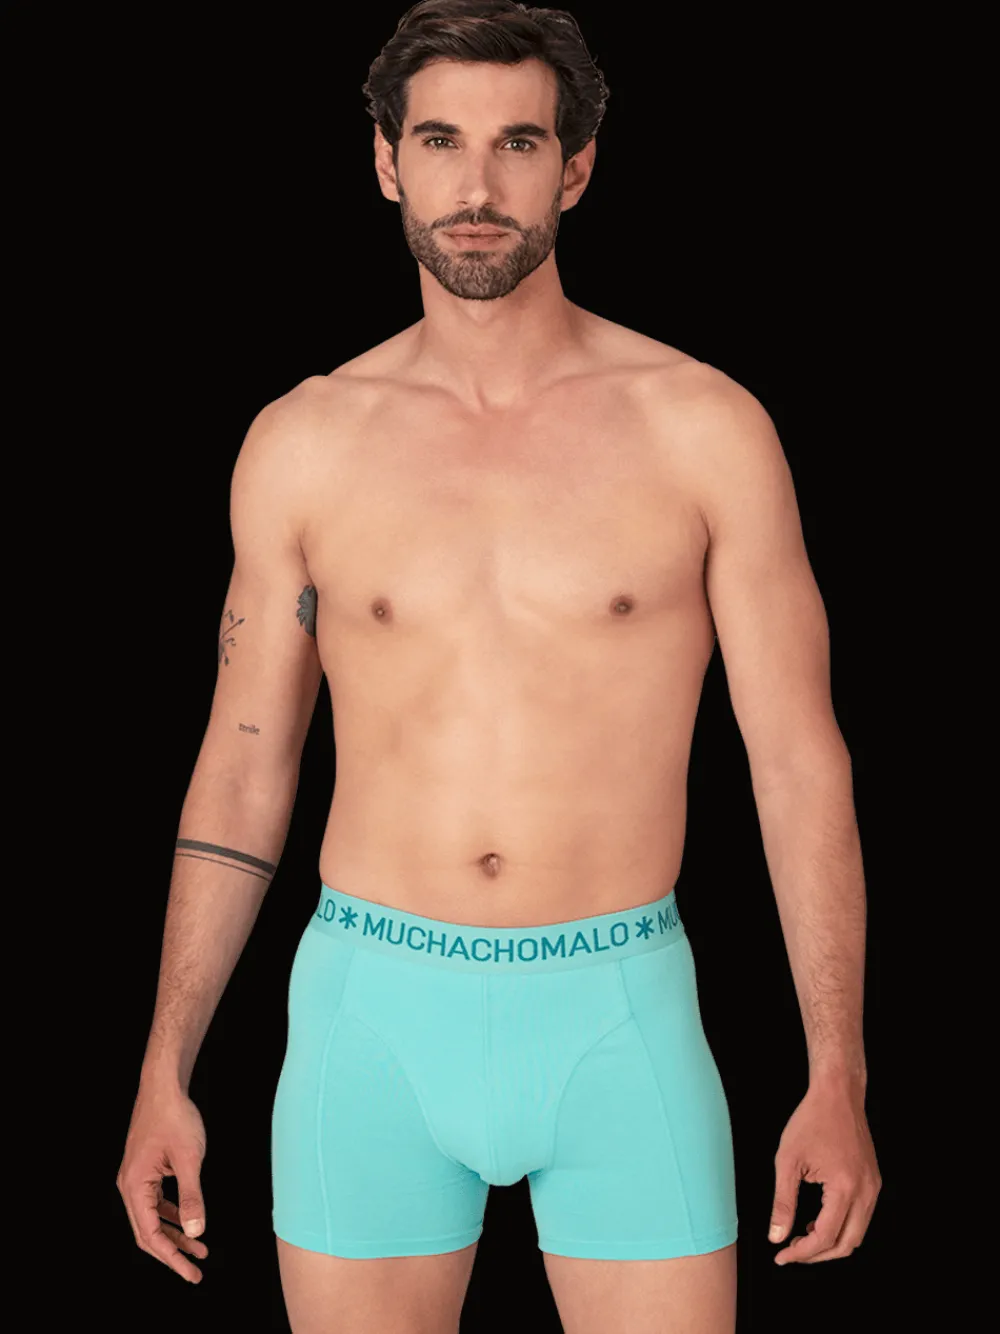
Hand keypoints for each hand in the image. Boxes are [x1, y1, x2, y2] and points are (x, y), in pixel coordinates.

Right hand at [117, 1080, 209, 1283]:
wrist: (164, 1086)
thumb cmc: (174, 1116)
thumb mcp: (189, 1159)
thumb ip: (192, 1197)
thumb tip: (196, 1231)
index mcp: (135, 1186)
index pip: (151, 1234)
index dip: (172, 1257)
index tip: (191, 1272)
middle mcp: (130, 1185)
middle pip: (149, 1231)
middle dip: (173, 1251)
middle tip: (196, 1268)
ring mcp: (136, 1177)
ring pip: (154, 1217)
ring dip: (176, 1233)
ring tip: (199, 1248)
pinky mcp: (145, 1169)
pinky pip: (157, 1201)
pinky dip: (173, 1214)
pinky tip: (188, 1221)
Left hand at [769, 1080, 880, 1263]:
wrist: (837, 1094)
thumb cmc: (811, 1120)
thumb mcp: (788, 1160)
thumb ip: (782, 1202)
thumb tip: (777, 1235)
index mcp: (844, 1187)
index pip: (825, 1237)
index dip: (802, 1252)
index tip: (782, 1255)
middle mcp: (865, 1191)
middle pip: (847, 1244)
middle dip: (818, 1254)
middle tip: (792, 1251)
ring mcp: (873, 1187)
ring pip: (857, 1234)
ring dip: (831, 1242)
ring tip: (803, 1236)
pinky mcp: (873, 1182)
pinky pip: (861, 1217)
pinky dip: (841, 1226)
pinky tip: (819, 1219)